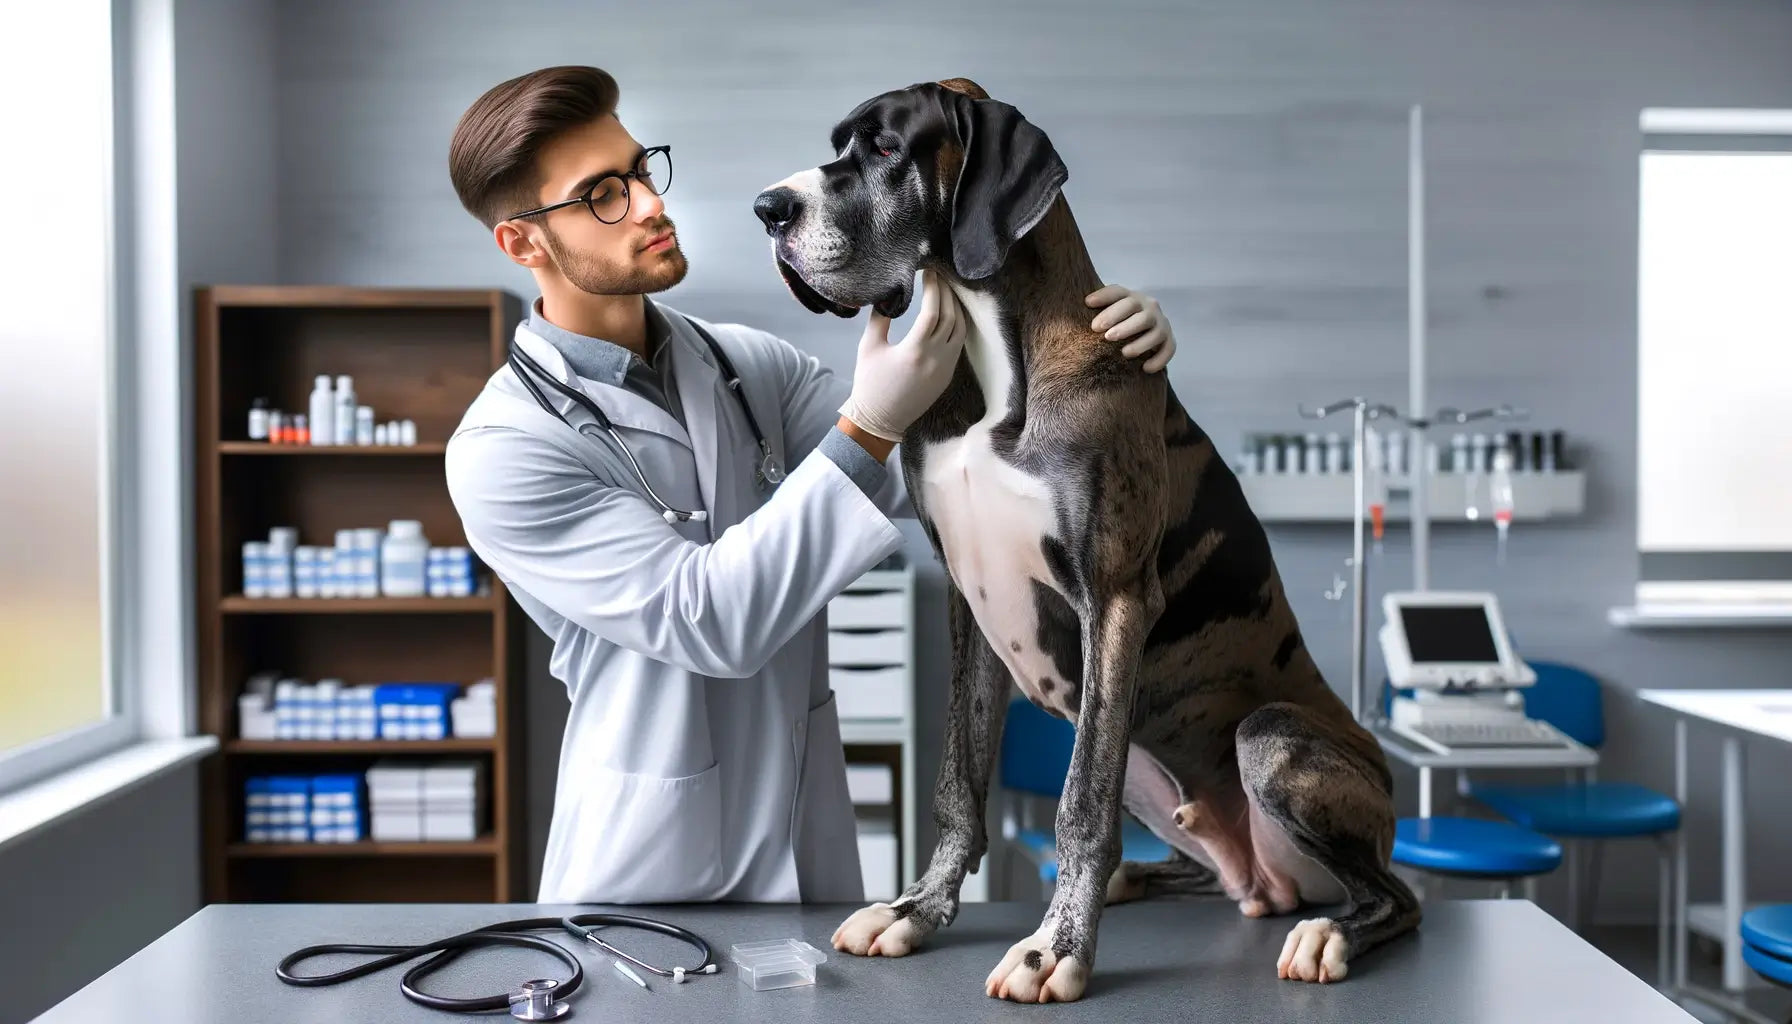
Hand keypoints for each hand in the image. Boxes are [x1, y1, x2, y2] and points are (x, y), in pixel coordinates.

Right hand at [839, 269, 968, 442]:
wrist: (880, 420)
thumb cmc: (870, 383)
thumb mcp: (868, 347)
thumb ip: (879, 319)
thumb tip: (888, 295)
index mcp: (915, 350)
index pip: (932, 311)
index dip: (933, 288)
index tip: (929, 272)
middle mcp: (936, 358)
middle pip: (951, 317)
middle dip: (947, 293)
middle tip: (940, 276)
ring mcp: (945, 368)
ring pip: (960, 330)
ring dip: (956, 308)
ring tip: (947, 291)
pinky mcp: (948, 376)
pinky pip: (958, 344)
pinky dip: (957, 326)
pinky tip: (950, 314)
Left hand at [1086, 284, 1175, 372]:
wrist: (1144, 331)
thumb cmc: (1118, 321)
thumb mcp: (1108, 311)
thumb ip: (1097, 307)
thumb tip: (1084, 304)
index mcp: (1132, 297)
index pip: (1118, 293)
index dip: (1103, 297)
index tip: (1088, 304)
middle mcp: (1149, 307)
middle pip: (1138, 312)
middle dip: (1122, 323)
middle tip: (1106, 336)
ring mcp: (1161, 323)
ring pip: (1156, 332)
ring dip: (1141, 343)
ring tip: (1124, 353)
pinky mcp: (1169, 340)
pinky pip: (1169, 349)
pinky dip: (1159, 359)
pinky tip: (1145, 368)